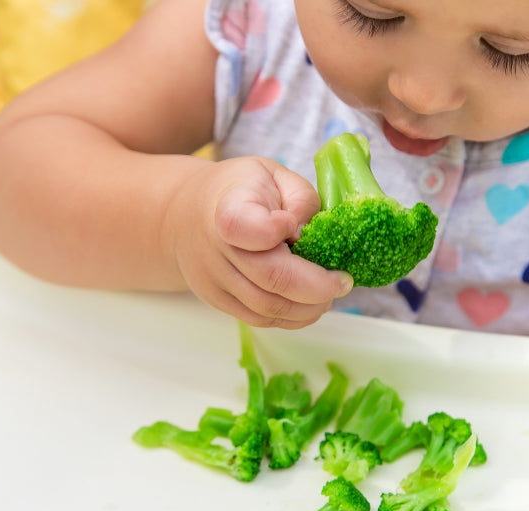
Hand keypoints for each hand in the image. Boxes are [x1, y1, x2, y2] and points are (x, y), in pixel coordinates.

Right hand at [166, 157, 352, 328]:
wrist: (186, 215)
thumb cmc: (239, 190)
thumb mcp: (272, 174)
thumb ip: (300, 197)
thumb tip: (308, 233)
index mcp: (228, 209)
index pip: (246, 227)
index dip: (278, 231)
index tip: (294, 226)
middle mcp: (216, 249)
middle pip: (271, 279)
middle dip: (317, 287)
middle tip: (342, 281)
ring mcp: (214, 280)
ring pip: (267, 308)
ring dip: (308, 308)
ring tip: (328, 293)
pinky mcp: (218, 302)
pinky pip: (260, 319)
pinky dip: (292, 318)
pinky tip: (309, 304)